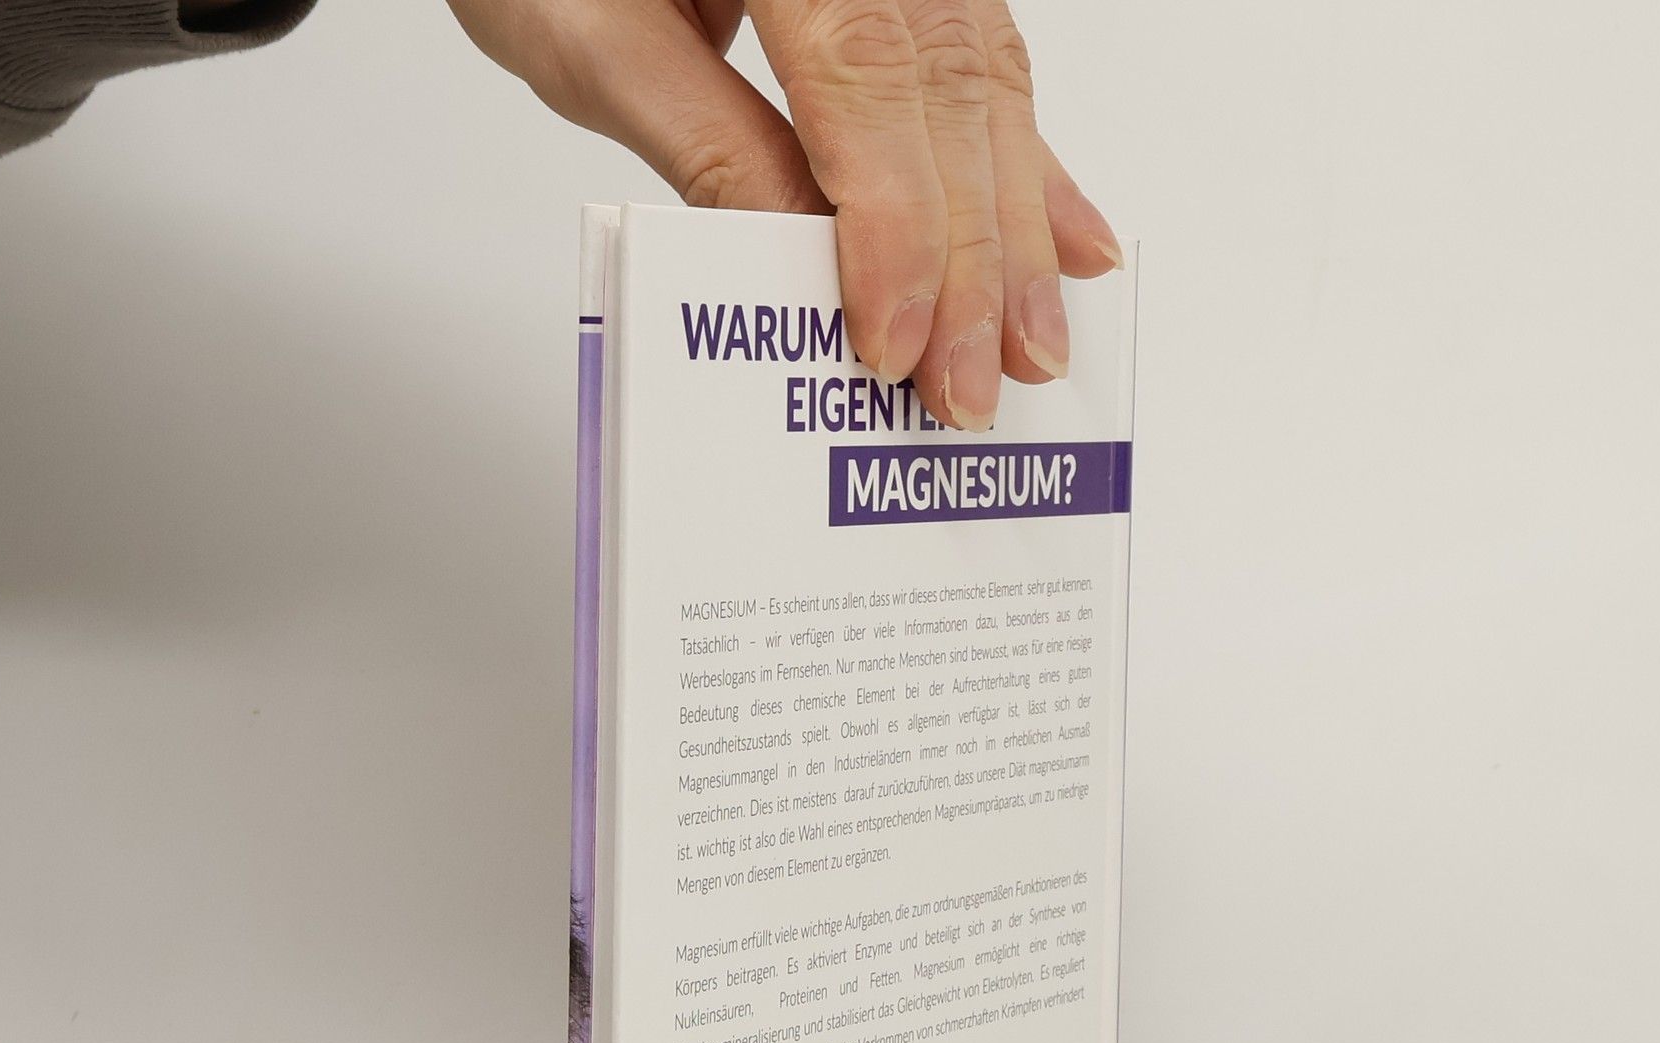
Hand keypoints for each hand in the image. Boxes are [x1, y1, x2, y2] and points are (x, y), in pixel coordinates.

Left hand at [444, 0, 1122, 430]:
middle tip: (974, 387)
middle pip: (948, 96)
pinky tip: (1066, 240)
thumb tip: (803, 261)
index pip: (865, 83)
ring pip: (985, 86)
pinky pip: (986, 63)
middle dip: (973, 261)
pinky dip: (1025, 165)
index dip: (893, 228)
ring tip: (1030, 344)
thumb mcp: (593, 37)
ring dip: (1015, 232)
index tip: (893, 344)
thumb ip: (706, 142)